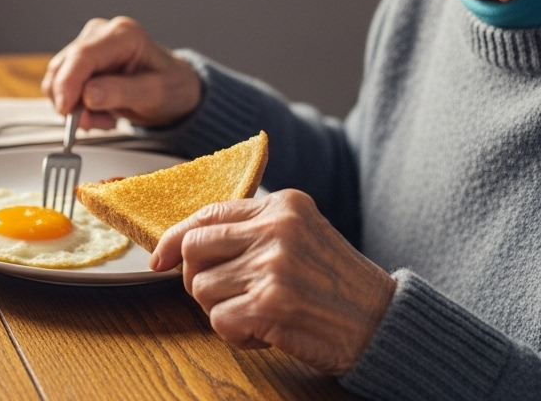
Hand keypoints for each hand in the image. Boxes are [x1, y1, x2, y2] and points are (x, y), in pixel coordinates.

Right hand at [41, 16, 202, 129]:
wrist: (173, 88)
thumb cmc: (171, 86)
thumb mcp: (155, 94)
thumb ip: (122, 93)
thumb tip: (88, 95)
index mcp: (124, 35)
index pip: (83, 55)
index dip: (68, 82)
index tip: (66, 109)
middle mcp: (101, 35)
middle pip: (65, 66)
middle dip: (73, 101)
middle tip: (94, 123)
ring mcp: (88, 47)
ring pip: (58, 78)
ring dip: (75, 107)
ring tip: (105, 117)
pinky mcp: (79, 62)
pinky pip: (62, 86)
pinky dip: (76, 107)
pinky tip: (99, 111)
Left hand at [149, 190, 395, 375]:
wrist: (381, 322)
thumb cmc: (337, 285)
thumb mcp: (302, 235)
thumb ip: (254, 230)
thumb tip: (187, 241)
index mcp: (283, 205)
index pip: (208, 213)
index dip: (174, 238)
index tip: (159, 259)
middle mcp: (276, 229)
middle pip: (194, 249)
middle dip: (198, 278)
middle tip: (226, 296)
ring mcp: (272, 265)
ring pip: (202, 289)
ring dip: (222, 311)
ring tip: (260, 313)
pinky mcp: (270, 303)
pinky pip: (218, 320)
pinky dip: (236, 334)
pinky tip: (266, 331)